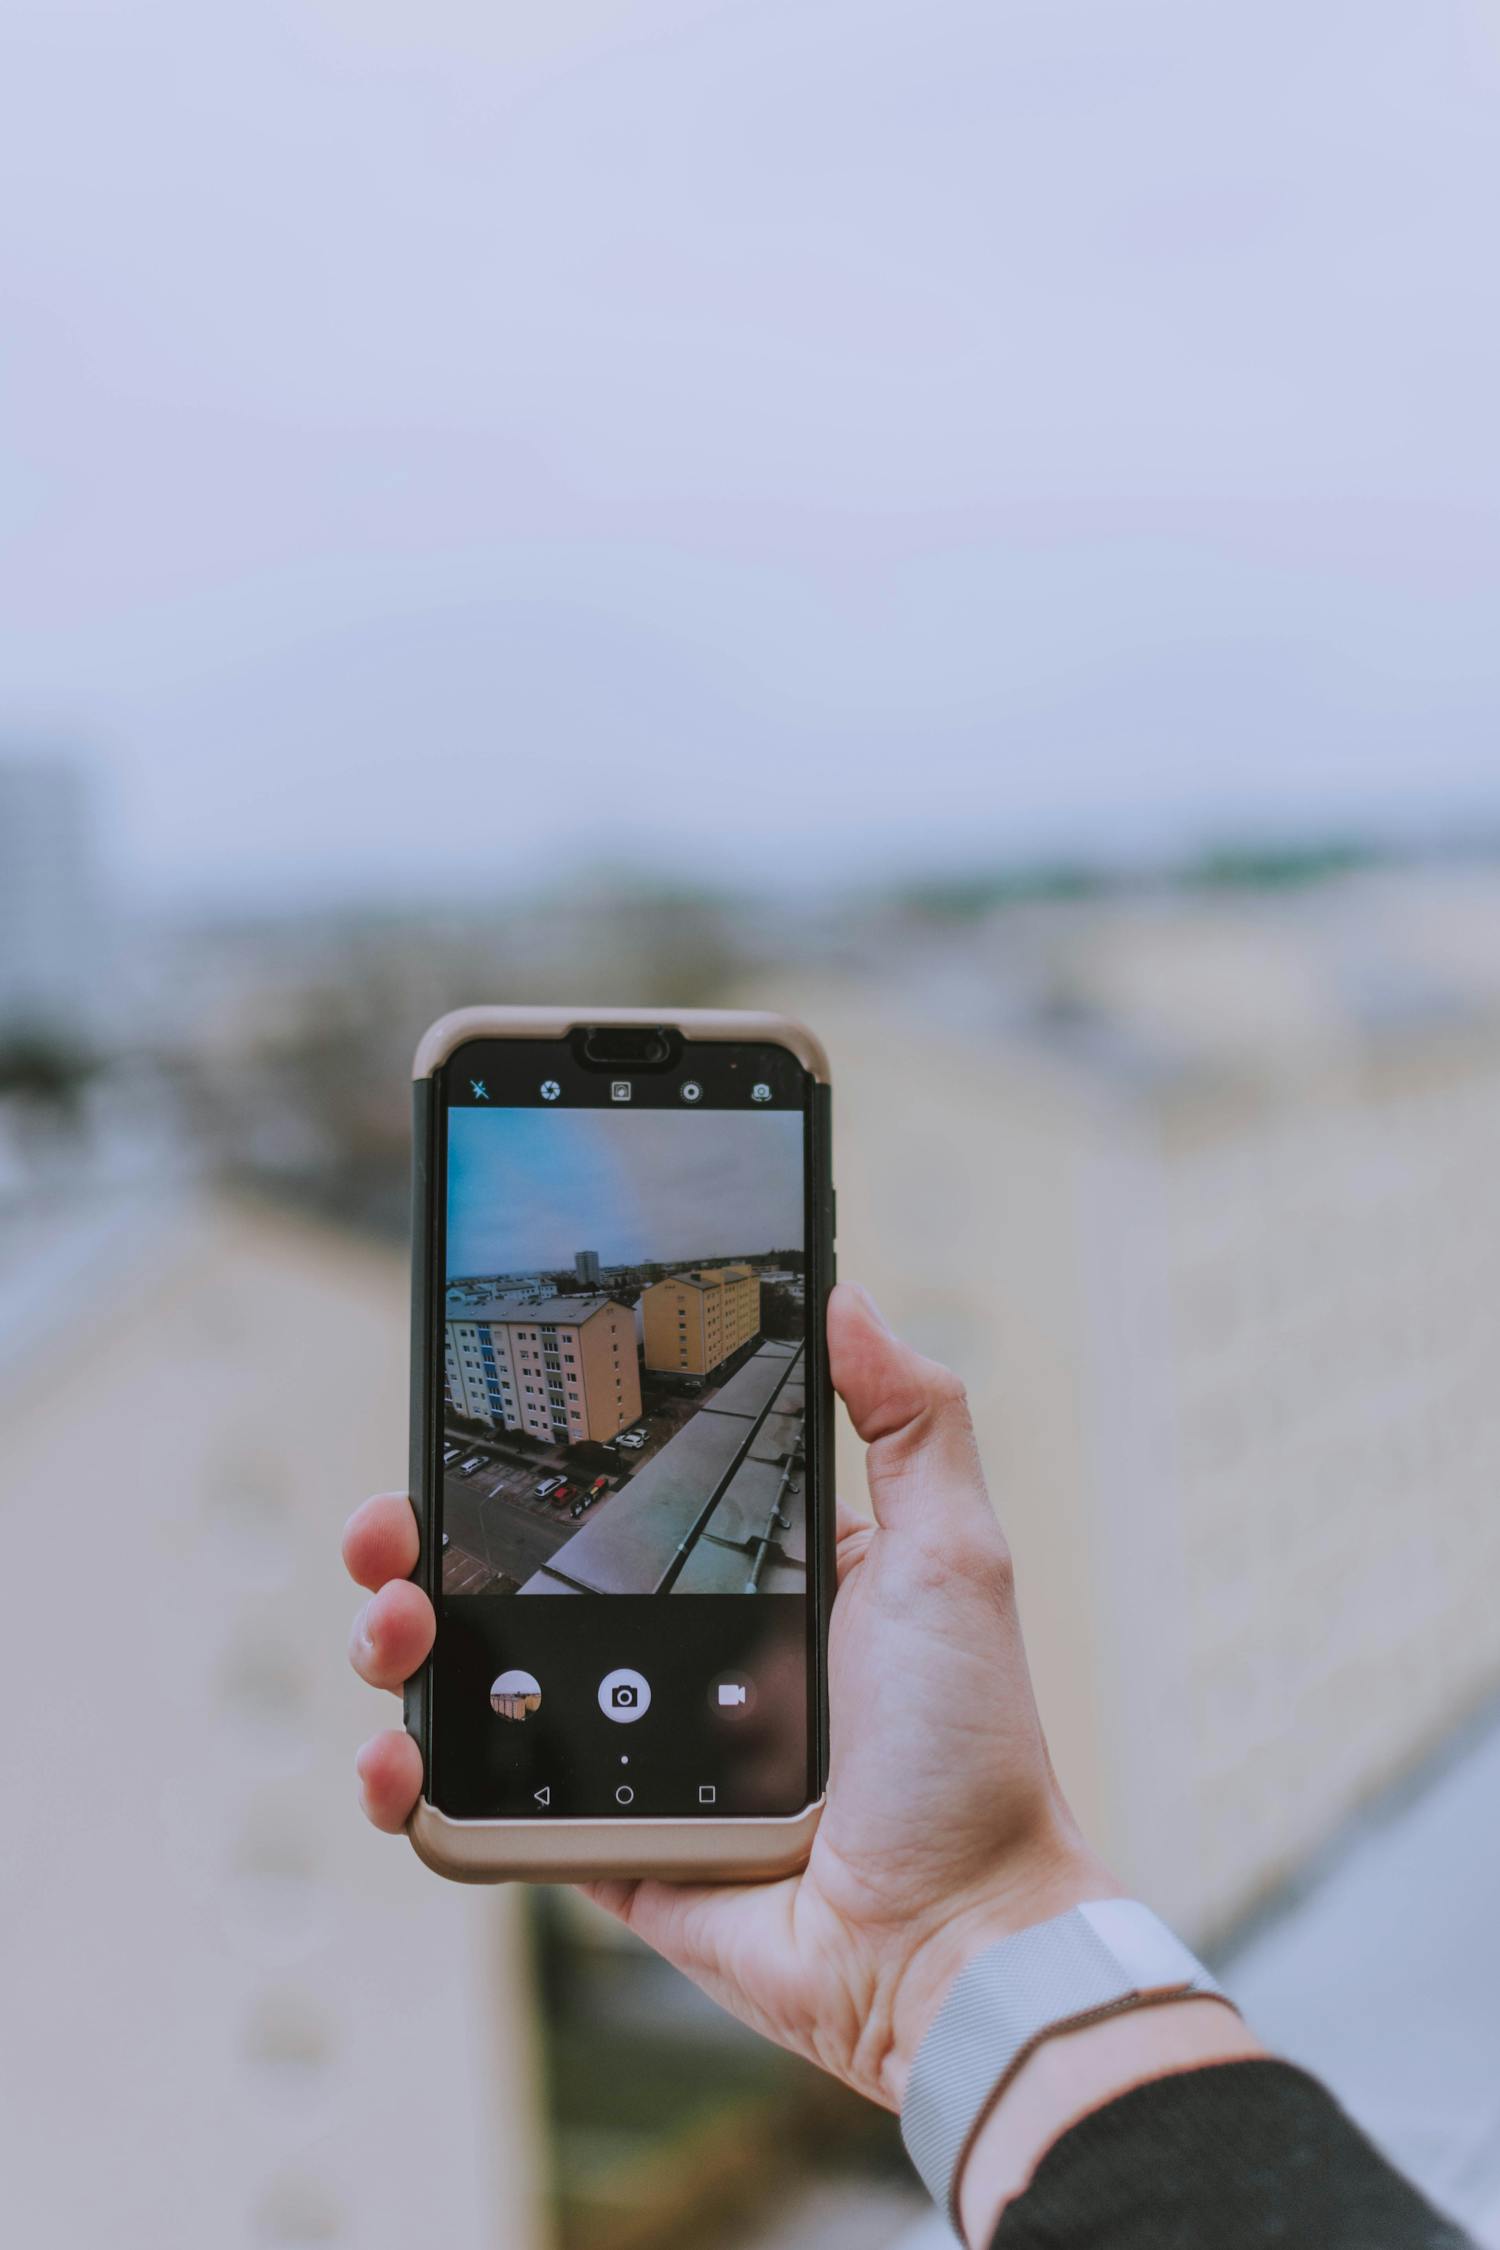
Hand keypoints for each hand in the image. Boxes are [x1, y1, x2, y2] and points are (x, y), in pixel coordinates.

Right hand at [344, 1283, 1113, 2114]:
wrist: (954, 1937)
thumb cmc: (968, 1748)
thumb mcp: (951, 1555)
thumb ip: (910, 1420)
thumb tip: (847, 1293)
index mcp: (739, 1576)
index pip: (599, 1495)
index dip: (519, 1459)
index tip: (455, 1418)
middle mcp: (671, 1654)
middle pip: (503, 1582)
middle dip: (416, 1545)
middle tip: (389, 1531)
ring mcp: (627, 1752)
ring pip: (469, 1685)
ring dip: (395, 1648)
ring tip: (392, 1632)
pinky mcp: (600, 1848)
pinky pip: (479, 1812)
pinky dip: (410, 1787)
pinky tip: (393, 1758)